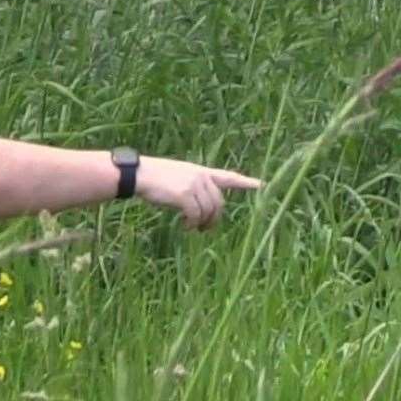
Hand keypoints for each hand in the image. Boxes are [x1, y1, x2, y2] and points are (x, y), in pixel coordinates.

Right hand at [135, 157, 262, 229]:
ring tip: (193, 228)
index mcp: (200, 171)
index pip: (227, 177)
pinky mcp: (185, 194)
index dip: (245, 182)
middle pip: (219, 203)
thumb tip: (201, 209)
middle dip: (214, 219)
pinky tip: (185, 226)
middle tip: (205, 230)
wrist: (138, 174)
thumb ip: (192, 186)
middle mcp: (200, 176)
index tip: (263, 185)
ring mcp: (193, 184)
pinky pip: (196, 215)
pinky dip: (192, 224)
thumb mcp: (177, 177)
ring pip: (208, 211)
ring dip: (202, 224)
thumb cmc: (153, 178)